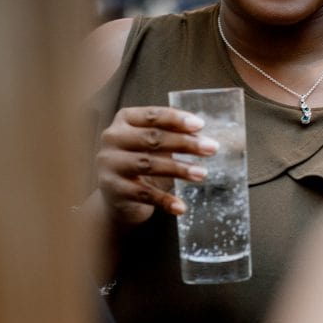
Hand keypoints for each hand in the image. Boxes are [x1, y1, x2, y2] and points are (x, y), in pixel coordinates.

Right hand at [94, 106, 218, 226]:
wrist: (116, 198)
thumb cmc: (141, 163)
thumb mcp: (154, 145)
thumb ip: (173, 135)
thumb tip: (203, 136)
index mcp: (124, 120)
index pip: (152, 115)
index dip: (177, 120)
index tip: (201, 125)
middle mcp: (112, 139)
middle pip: (152, 138)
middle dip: (185, 143)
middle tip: (212, 149)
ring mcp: (110, 164)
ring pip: (148, 164)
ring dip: (179, 169)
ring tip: (202, 174)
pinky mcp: (114, 189)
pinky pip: (144, 194)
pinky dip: (165, 200)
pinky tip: (181, 207)